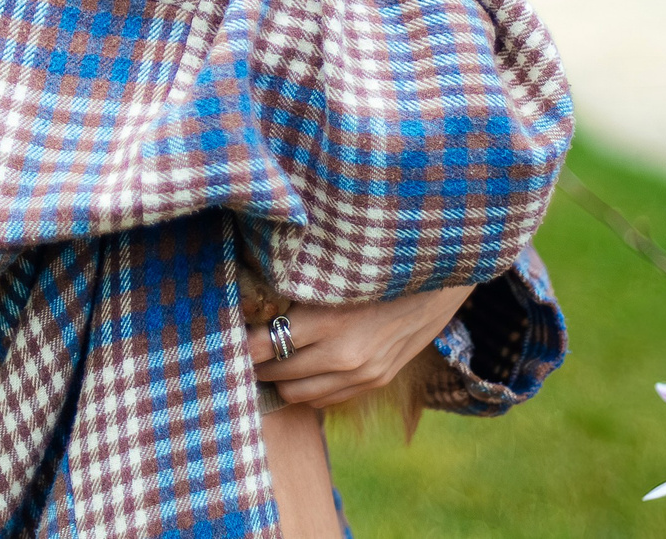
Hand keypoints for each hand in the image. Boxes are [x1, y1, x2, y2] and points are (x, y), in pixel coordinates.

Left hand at [245, 285, 472, 408]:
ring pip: (297, 393)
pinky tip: (302, 366)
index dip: (240, 342)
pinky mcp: (376, 382)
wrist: (441, 280)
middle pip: (276, 372)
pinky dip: (307, 387)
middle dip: (255, 361)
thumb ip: (298, 288)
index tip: (224, 334)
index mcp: (328, 320)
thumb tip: (253, 295)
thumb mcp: (336, 271)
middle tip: (242, 345)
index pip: (264, 344)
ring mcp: (361, 374)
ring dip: (279, 377)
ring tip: (269, 357)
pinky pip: (324, 400)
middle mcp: (343, 355)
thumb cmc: (380, 265)